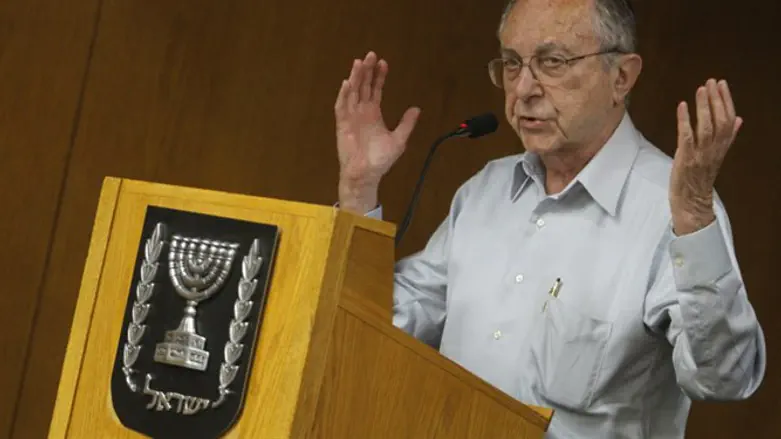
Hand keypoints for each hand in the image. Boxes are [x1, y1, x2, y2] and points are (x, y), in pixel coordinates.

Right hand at [335, 51, 420, 213]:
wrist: (366, 174)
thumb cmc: (380, 159)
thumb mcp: (399, 140)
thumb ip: (406, 124)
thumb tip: (416, 109)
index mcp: (373, 114)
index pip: (375, 90)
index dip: (379, 76)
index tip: (383, 62)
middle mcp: (361, 112)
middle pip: (363, 86)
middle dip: (366, 70)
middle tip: (370, 54)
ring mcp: (351, 117)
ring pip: (352, 92)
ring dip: (355, 77)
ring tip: (359, 63)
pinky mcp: (343, 125)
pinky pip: (342, 107)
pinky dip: (344, 95)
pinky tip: (347, 83)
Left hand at [670, 78, 742, 234]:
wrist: (691, 202)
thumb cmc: (699, 178)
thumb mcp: (716, 155)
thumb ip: (727, 136)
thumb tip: (738, 119)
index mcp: (722, 147)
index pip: (729, 120)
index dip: (727, 101)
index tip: (722, 84)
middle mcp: (714, 149)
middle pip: (720, 121)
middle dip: (716, 99)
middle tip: (711, 82)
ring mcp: (701, 154)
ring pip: (707, 127)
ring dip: (704, 107)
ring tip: (701, 89)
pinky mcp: (686, 159)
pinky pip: (686, 137)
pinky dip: (685, 120)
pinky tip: (682, 106)